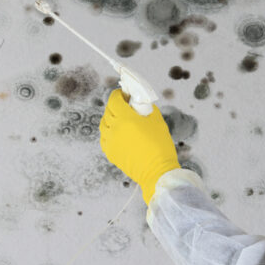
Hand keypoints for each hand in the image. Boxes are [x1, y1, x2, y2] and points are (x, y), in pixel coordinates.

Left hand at [99, 89, 179, 203]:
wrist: (157, 171)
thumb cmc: (160, 145)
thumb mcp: (157, 120)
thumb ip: (147, 108)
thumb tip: (140, 104)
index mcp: (125, 118)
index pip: (114, 100)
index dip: (118, 94)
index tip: (123, 93)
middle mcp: (114, 129)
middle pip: (108, 111)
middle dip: (115, 105)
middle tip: (124, 105)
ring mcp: (110, 142)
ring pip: (103, 125)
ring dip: (110, 119)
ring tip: (120, 119)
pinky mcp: (111, 153)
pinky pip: (104, 138)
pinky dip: (109, 132)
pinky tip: (118, 133)